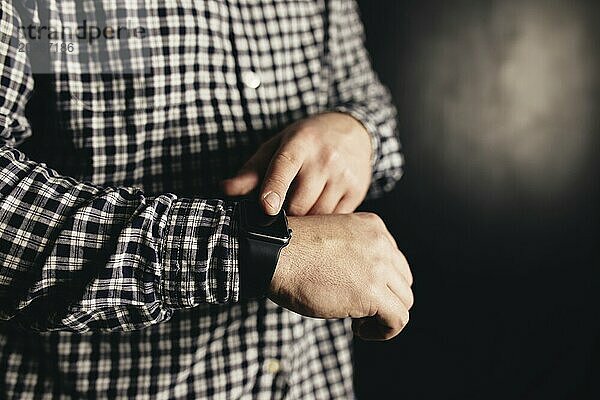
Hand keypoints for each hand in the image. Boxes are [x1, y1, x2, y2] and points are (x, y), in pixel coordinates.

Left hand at [222, 112, 371, 215]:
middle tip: (278, 211)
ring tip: (299, 208)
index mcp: (300, 143)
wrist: (352, 130)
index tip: (266, 207)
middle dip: (285, 213)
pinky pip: (336, 219)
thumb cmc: (308, 139)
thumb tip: (225, 190)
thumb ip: (251, 170)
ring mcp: (344, 175)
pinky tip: (317, 209)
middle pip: (299, 202)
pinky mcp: (357, 191)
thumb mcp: (278, 145)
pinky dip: (323, 221)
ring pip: (318, 215)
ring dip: (304, 219)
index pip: (285, 167)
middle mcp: (325, 158)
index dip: (274, 188)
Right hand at [269, 213, 413, 340]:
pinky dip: (383, 331)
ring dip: (384, 316)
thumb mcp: (332, 239)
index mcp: (372, 226)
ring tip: (358, 322)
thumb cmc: (289, 251)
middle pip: (403, 280)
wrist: (272, 254)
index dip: (380, 281)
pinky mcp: (372, 292)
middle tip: (360, 309)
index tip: (358, 291)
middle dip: (385, 298)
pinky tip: (359, 329)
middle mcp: (381, 243)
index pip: (394, 259)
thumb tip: (363, 280)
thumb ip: (354, 252)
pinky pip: (398, 320)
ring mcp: (379, 266)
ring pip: (404, 300)